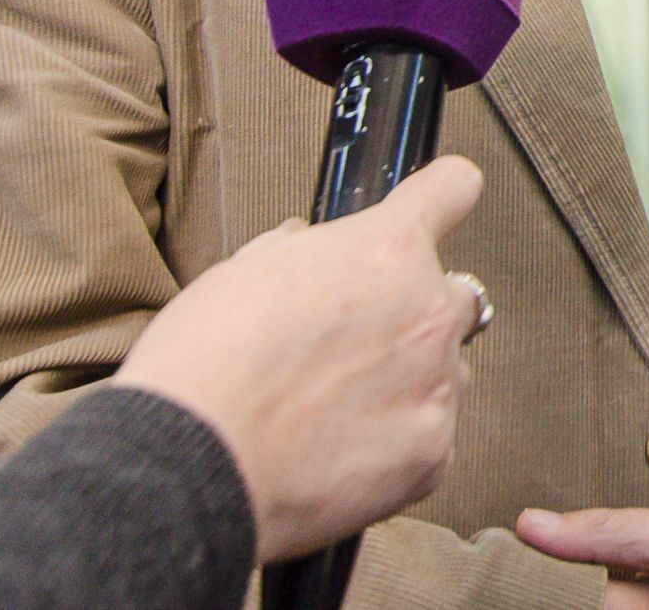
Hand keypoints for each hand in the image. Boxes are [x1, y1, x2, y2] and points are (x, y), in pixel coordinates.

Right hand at [114, 155, 487, 561]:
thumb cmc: (208, 362)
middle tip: (359, 347)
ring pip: (444, 373)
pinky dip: (396, 446)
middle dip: (418, 314)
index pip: (451, 189)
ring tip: (339, 411)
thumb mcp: (249, 268)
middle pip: (456, 297)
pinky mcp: (432, 452)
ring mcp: (437, 383)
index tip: (442, 204)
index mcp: (388, 249)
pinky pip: (430, 438)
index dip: (442, 196)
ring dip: (409, 383)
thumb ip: (302, 251)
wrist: (192, 459)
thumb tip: (307, 247)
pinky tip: (341, 453)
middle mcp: (428, 309)